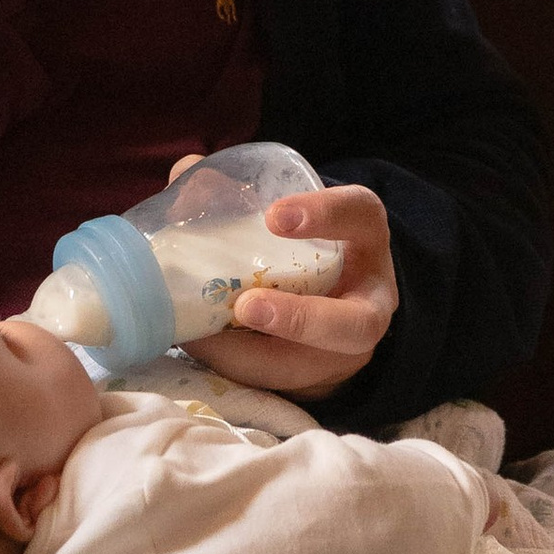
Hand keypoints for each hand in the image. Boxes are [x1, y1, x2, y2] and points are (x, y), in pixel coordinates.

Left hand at [184, 181, 397, 402]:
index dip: (324, 215)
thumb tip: (184, 170)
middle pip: (356, 324)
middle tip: (246, 307)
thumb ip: (241, 192)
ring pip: (312, 368)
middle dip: (300, 320)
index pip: (360, 215)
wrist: (334, 297)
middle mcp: (370, 298)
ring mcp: (348, 349)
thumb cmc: (304, 245)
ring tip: (201, 337)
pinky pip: (280, 384)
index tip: (273, 217)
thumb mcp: (292, 214)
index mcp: (364, 237)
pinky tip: (200, 347)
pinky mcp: (320, 379)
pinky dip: (236, 368)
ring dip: (252, 358)